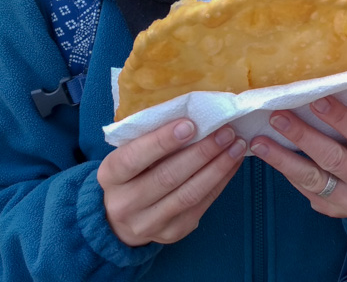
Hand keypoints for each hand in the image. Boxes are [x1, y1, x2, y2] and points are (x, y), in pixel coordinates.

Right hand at [98, 120, 246, 245]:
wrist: (120, 220)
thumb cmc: (131, 173)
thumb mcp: (128, 154)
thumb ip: (150, 138)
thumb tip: (193, 114)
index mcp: (110, 176)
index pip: (133, 158)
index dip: (162, 141)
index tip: (190, 124)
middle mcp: (125, 203)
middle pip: (167, 177)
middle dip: (201, 152)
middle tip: (225, 131)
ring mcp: (148, 223)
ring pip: (189, 194)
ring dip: (218, 168)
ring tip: (236, 146)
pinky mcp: (172, 232)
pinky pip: (201, 205)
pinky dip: (221, 182)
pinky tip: (232, 163)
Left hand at [249, 96, 346, 219]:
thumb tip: (318, 96)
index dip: (339, 118)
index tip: (315, 100)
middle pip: (333, 158)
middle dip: (302, 136)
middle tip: (278, 117)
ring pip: (313, 179)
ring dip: (283, 159)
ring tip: (260, 143)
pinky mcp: (334, 211)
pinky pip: (307, 191)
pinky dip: (289, 172)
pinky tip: (273, 157)